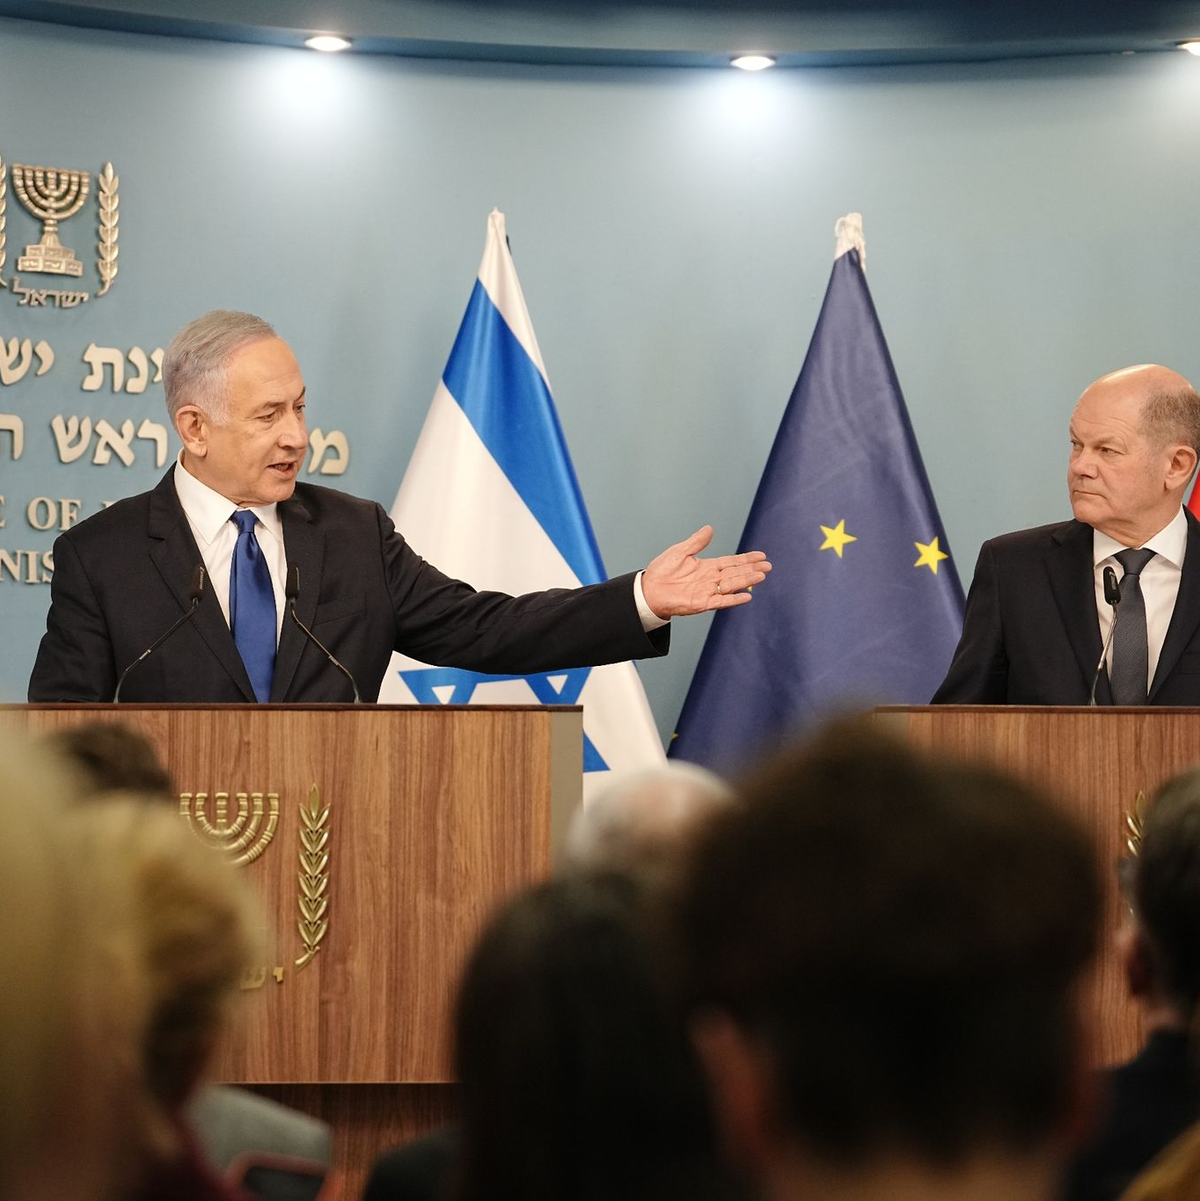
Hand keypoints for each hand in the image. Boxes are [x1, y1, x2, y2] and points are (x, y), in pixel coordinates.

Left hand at [641, 526, 771, 618]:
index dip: (746, 559)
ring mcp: (708, 591)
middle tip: (768, 566)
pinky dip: (734, 599)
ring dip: (747, 580)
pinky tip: (747, 596)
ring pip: (732, 585)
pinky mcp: (702, 603)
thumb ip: (696, 542)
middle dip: (752, 569)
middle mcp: (711, 579)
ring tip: (762, 575)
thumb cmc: (662, 571)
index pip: (731, 562)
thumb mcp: (680, 552)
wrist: (649, 590)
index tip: (761, 556)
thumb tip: (710, 529)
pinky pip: (721, 601)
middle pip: (736, 573)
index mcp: (707, 567)